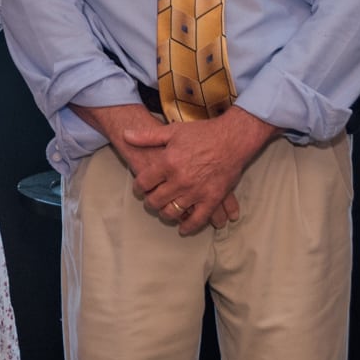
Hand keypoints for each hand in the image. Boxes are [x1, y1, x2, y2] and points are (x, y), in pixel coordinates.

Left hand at [118, 109, 280, 235]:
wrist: (233, 138)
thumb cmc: (203, 133)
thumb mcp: (173, 131)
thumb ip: (148, 136)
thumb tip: (126, 135)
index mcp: (168, 162)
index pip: (143, 183)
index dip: (139, 187)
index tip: (140, 188)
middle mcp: (179, 180)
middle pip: (155, 200)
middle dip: (150, 202)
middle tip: (150, 201)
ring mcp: (196, 191)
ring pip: (172, 212)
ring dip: (165, 214)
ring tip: (164, 211)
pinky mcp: (212, 199)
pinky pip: (197, 220)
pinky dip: (188, 227)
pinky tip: (183, 228)